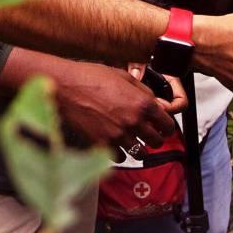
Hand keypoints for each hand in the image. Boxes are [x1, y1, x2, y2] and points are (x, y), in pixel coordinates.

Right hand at [53, 63, 176, 152]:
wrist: (65, 87)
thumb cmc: (91, 77)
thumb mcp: (122, 75)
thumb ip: (142, 90)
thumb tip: (154, 102)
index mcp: (142, 103)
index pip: (167, 124)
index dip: (167, 127)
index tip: (163, 128)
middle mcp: (133, 121)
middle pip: (156, 142)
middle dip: (154, 138)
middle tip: (148, 134)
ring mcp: (118, 135)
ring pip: (140, 153)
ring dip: (138, 148)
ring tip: (132, 141)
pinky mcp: (102, 144)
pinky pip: (120, 157)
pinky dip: (120, 152)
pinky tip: (115, 143)